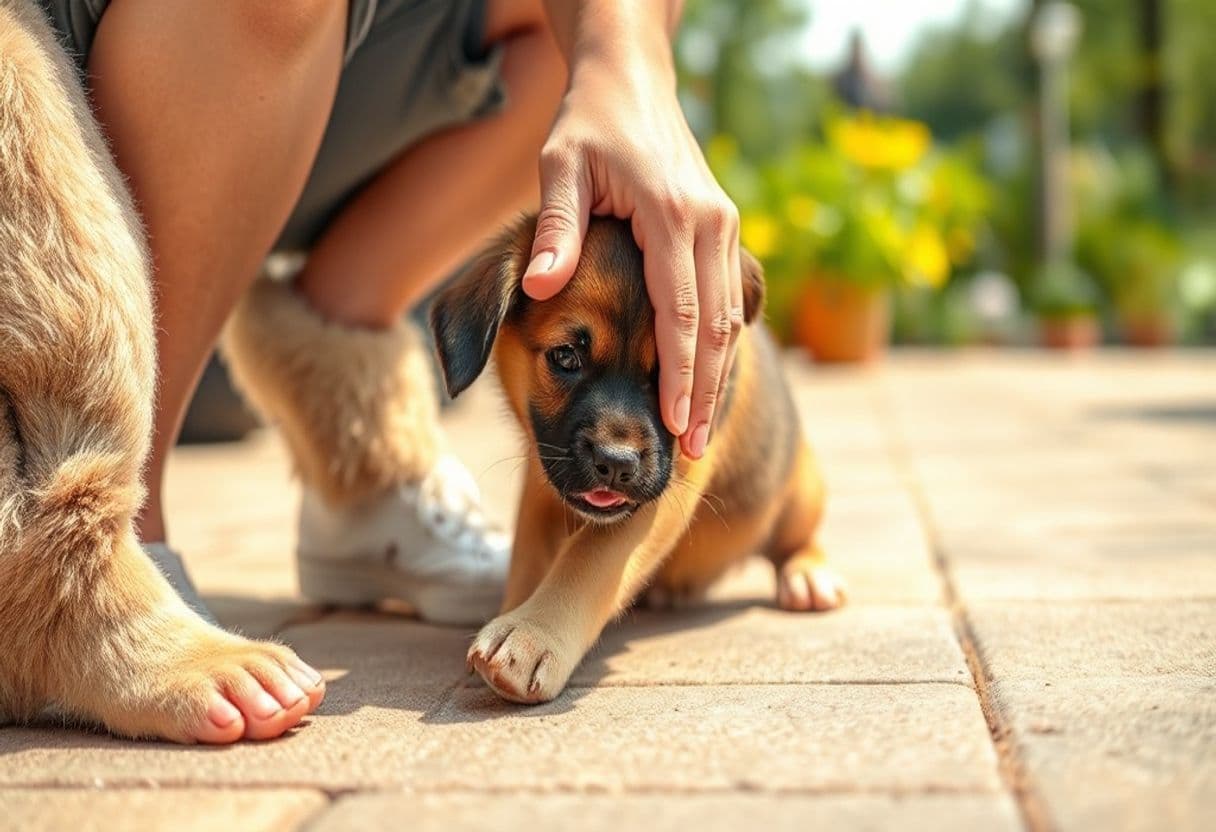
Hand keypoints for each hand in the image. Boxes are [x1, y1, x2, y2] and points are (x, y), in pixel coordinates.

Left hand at [520, 57, 741, 459]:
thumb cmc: (588, 124)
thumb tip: (544, 290)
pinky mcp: (722, 228)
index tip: (675, 427)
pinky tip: (708, 383)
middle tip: (692, 452)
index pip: (681, 313)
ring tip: (700, 432)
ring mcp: (723, 225)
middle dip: (706, 394)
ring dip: (718, 377)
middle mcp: (711, 223)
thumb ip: (557, 230)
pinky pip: (729, 298)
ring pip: (729, 318)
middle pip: (714, 327)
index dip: (680, 376)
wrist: (631, 80)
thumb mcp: (560, 166)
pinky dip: (720, 344)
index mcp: (673, 214)